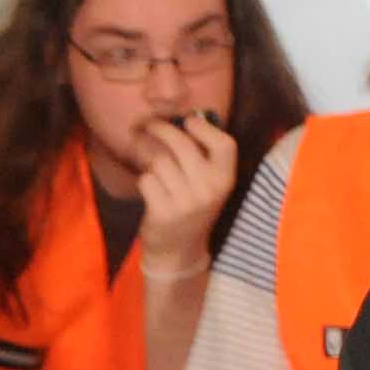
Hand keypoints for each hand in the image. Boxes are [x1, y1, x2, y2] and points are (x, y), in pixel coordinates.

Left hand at [131, 108, 240, 272]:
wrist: (179, 251)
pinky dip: (144, 181)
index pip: (224, 144)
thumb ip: (203, 156)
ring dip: (148, 158)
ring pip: (159, 161)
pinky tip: (150, 189)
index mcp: (225, 180)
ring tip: (146, 160)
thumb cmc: (192, 208)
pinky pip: (146, 180)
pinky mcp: (164, 212)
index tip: (188, 121)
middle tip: (147, 124)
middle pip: (181, 144)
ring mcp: (186, 202)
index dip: (205, 128)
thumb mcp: (209, 185)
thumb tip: (186, 118)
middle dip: (160, 128)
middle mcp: (209, 190)